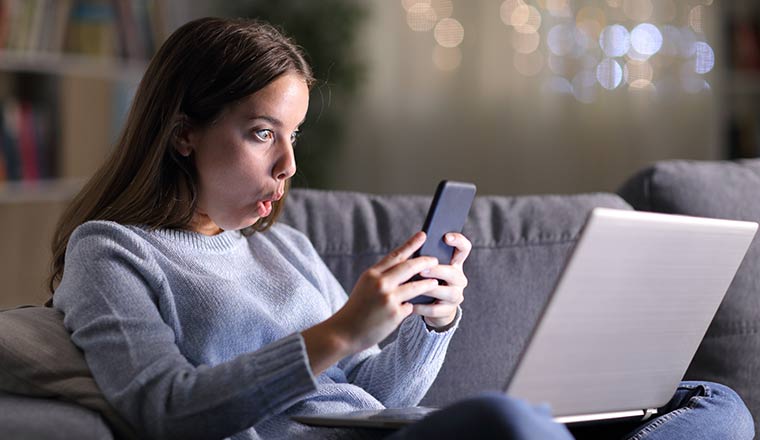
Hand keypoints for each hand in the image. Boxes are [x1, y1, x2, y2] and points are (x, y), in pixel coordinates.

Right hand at [329, 232, 440, 352]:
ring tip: (435, 282)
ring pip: (415, 287)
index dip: (411, 244)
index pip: (395, 255)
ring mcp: (388, 299)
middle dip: (425, 262)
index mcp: (371, 274)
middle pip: (409, 267)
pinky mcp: (395, 315)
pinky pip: (410, 307)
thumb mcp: (365, 286)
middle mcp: (380, 284)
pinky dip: (412, 306)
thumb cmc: (356, 308)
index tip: (423, 235)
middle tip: (435, 259)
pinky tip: (417, 307)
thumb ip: (382, 277)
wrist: (344, 332)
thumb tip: (406, 269)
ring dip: (428, 283)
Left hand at [413, 232, 471, 328]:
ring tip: (413, 287)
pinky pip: (435, 309)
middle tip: (421, 269)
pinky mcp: (448, 310)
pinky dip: (422, 307)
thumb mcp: (428, 267)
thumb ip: (425, 256)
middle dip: (436, 270)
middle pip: (452, 272)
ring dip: (428, 289)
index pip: (464, 248)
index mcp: (455, 263)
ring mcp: (456, 295)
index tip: (446, 237)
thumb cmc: (427, 280)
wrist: (434, 308)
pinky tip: (410, 305)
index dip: (458, 241)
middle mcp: (459, 278)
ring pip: (446, 292)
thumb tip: (413, 241)